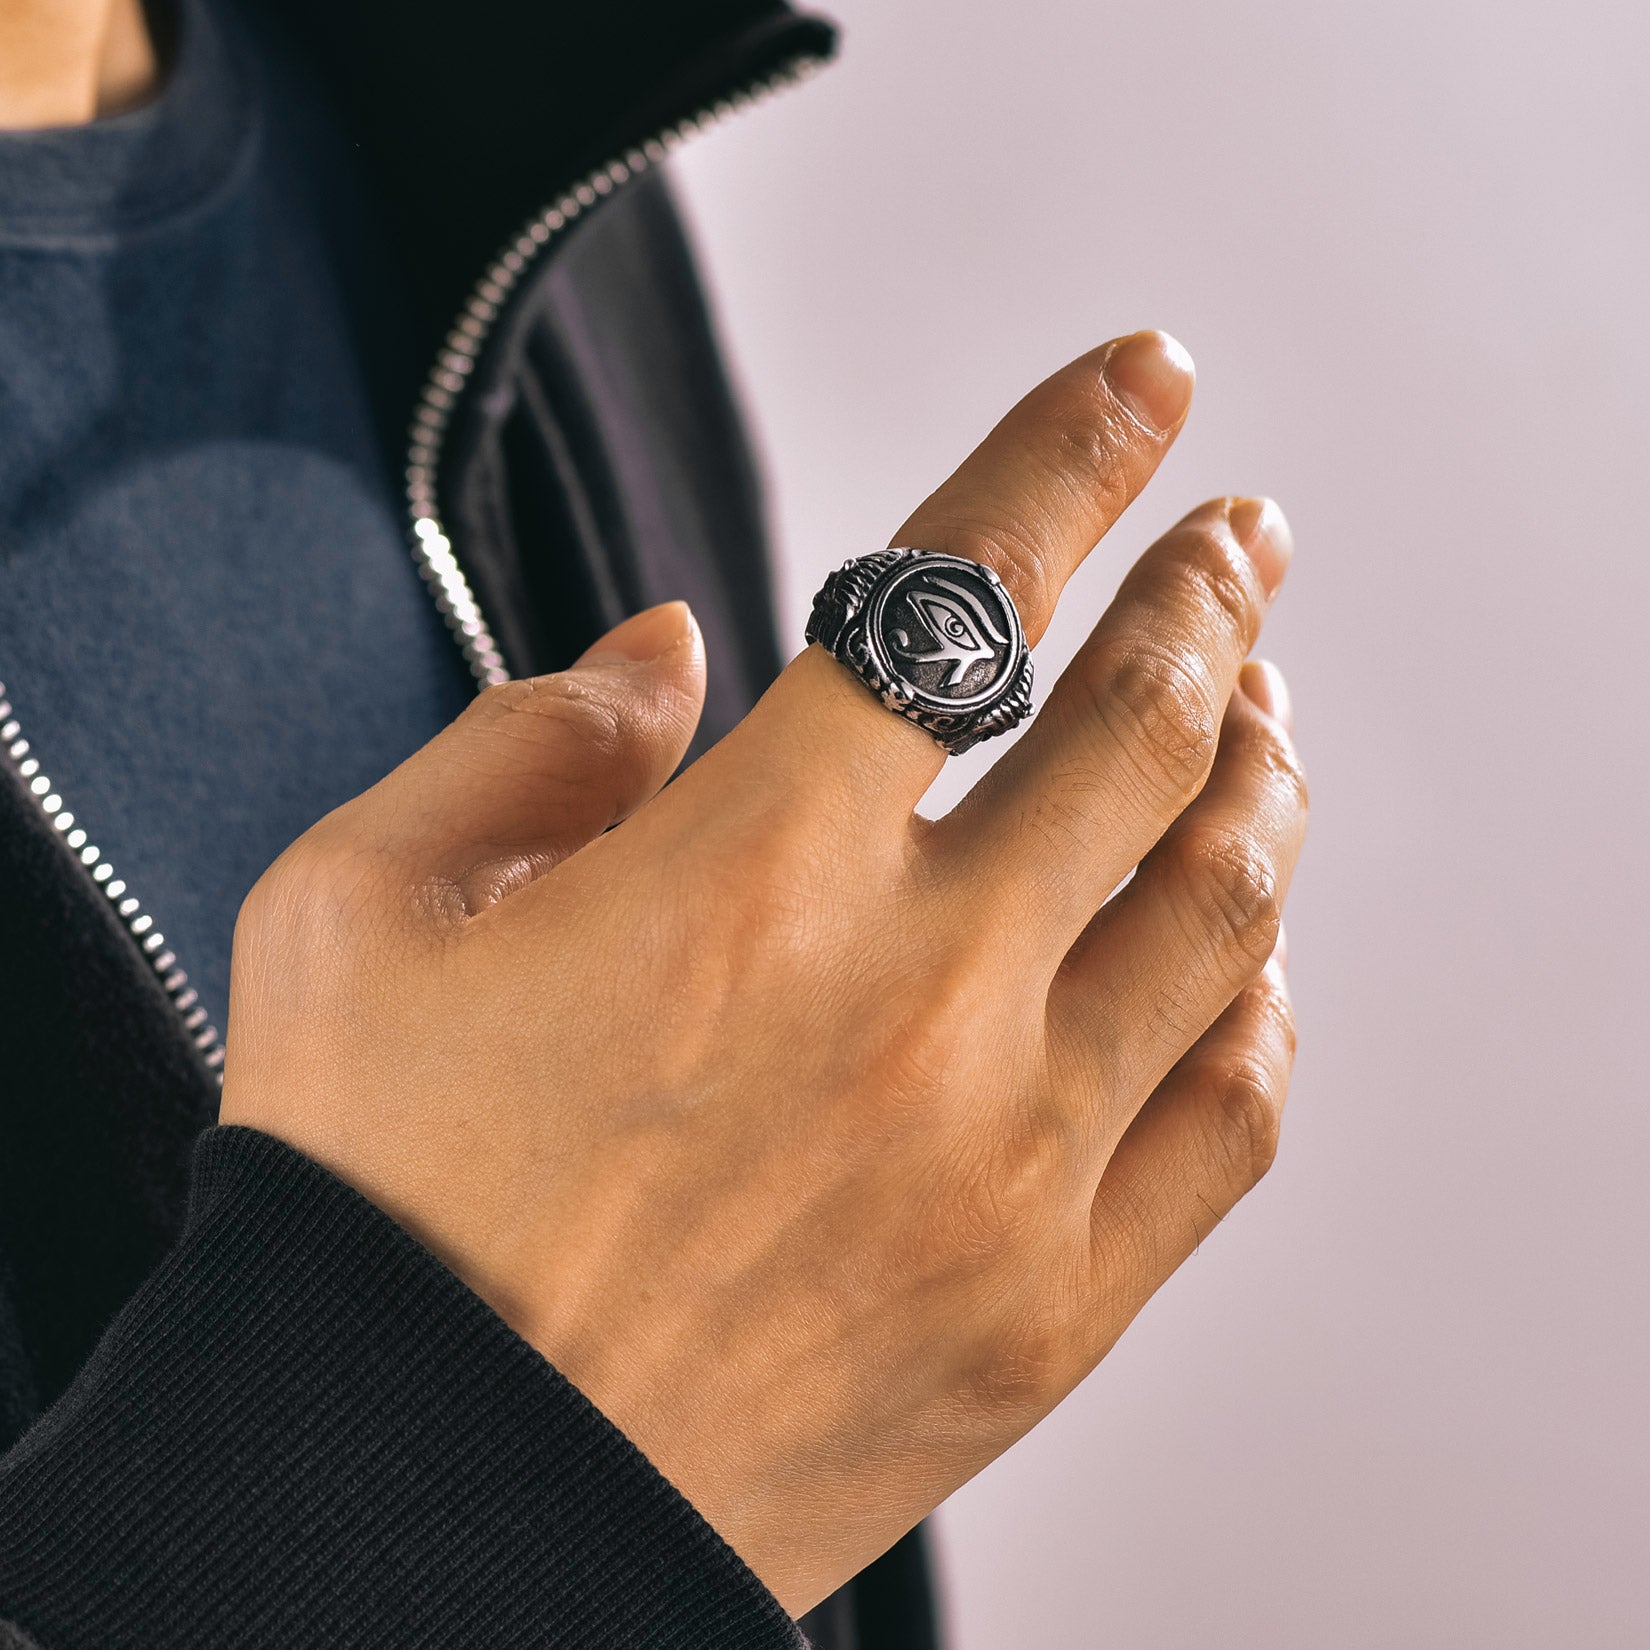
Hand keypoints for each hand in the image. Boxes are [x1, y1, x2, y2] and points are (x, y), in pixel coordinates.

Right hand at [221, 331, 1306, 1615]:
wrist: (424, 1511)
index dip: (1070, 454)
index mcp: (743, 874)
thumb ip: (523, 738)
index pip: (963, 592)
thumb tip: (668, 648)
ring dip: (1259, 771)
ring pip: (1225, 905)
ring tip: (1258, 704)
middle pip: (1140, 726)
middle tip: (1239, 534)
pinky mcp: (1048, 1310)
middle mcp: (912, 1000)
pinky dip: (1261, 997)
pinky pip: (1231, 1114)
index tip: (1143, 385)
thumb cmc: (375, 1209)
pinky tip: (1247, 946)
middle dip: (1207, 592)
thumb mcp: (356, 913)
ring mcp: (1005, 1162)